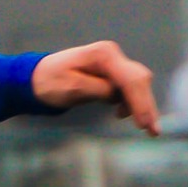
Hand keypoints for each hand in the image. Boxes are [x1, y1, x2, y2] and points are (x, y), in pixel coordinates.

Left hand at [32, 42, 159, 134]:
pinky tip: (123, 114)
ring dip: (142, 104)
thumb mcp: (71, 88)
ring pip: (136, 83)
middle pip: (139, 80)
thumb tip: (118, 97)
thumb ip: (98, 90)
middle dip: (147, 105)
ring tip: (144, 127)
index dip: (140, 102)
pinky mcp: (109, 71)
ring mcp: (112, 62)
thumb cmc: (49, 82)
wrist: (34, 77)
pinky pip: (127, 85)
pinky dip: (131, 100)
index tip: (144, 124)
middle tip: (153, 131)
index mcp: (103, 56)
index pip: (131, 79)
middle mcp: (112, 55)